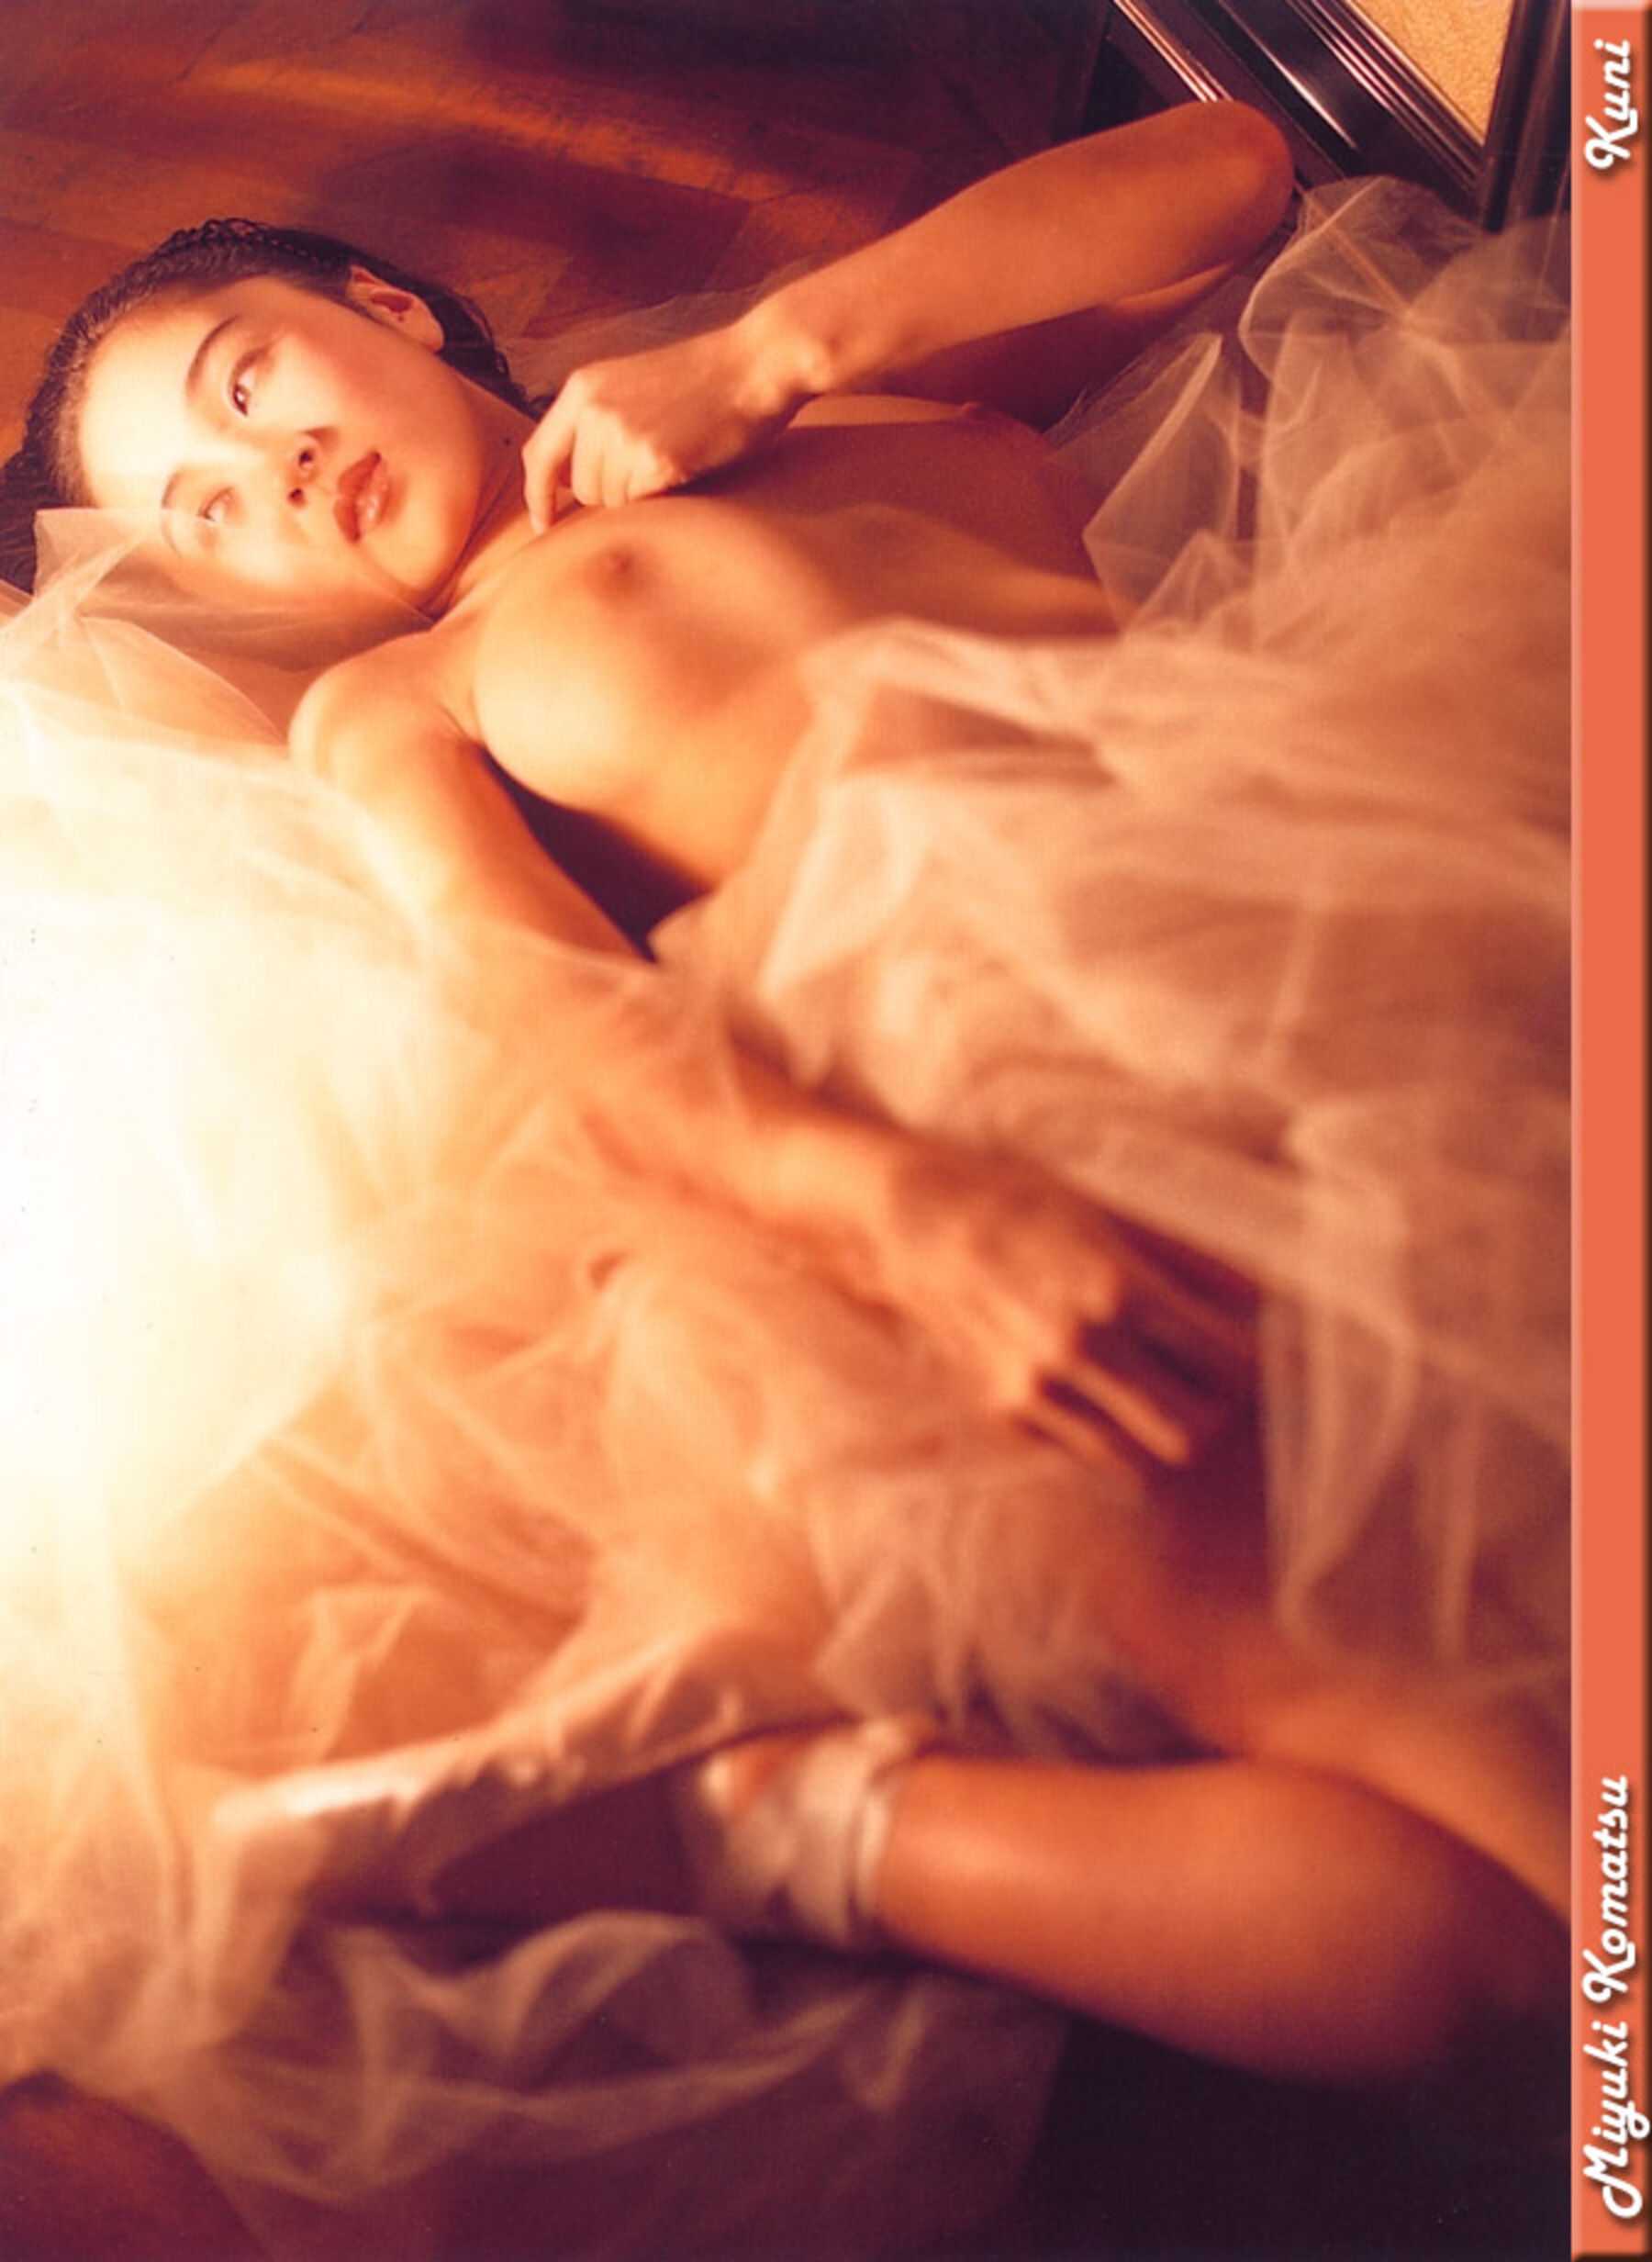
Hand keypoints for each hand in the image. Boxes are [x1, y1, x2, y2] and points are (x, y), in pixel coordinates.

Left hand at [521, 319, 802, 529]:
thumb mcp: (632, 385)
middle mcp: (594, 409)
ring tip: (672, 459)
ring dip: (638, 496)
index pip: (539, 453)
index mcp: (583, 388)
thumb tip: (566, 482)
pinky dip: (660, 497)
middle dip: (610, 493)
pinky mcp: (654, 458)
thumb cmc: (703, 382)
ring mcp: (623, 434)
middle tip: (653, 467)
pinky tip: (684, 466)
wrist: (755, 365)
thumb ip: (595, 422)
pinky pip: (639, 504)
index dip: (538, 495)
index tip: (543, 524)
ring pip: (609, 500)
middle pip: (580, 487)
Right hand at [871, 1147, 1257, 1468]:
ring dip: (1162, 1431)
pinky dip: (1108, 1431)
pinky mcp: (1007, 1410)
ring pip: (1141, 1458)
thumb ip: (1193, 1263)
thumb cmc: (1021, 1200)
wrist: (915, 1219)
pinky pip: (1086, 1450)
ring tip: (1159, 1389)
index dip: (1254, 1365)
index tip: (1252, 1353)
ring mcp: (1040, 1387)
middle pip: (1195, 1430)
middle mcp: (1083, 1347)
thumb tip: (1265, 1299)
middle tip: (1209, 1379)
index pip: (1229, 1363)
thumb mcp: (1113, 1215)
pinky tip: (1098, 1387)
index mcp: (1121, 1289)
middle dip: (1214, 1409)